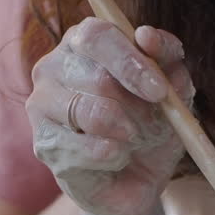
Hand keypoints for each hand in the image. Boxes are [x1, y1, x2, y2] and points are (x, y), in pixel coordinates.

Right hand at [25, 18, 194, 214]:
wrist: (138, 178)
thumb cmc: (152, 123)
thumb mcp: (172, 88)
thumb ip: (166, 57)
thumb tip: (146, 35)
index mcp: (83, 41)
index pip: (96, 35)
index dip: (130, 63)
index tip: (159, 92)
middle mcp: (52, 66)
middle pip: (96, 77)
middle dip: (137, 107)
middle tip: (154, 124)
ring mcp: (41, 106)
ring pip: (86, 112)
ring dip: (126, 131)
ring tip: (135, 139)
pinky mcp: (43, 144)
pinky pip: (82, 149)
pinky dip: (113, 156)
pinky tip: (118, 157)